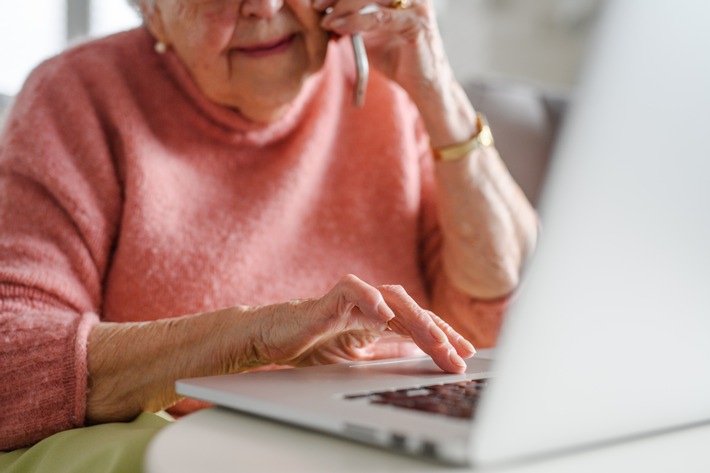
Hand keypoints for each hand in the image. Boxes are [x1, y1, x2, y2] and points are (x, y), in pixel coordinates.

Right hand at [250, 274, 474, 372]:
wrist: (272, 338)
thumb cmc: (312, 343)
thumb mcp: (358, 356)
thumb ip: (386, 351)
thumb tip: (418, 353)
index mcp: (379, 319)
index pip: (419, 325)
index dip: (444, 338)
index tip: (466, 356)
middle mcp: (371, 305)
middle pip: (414, 312)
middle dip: (439, 333)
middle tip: (459, 355)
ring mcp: (353, 299)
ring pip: (393, 298)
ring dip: (416, 319)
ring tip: (436, 340)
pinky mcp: (330, 298)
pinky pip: (354, 291)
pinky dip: (370, 299)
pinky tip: (385, 314)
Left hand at [314, 0, 477, 146]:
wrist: (424, 86)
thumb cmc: (399, 61)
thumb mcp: (371, 36)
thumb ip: (356, 21)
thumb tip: (328, 13)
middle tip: (317, 5)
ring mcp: (417, 7)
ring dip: (344, 7)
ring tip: (326, 20)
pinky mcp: (417, 25)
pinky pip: (380, 18)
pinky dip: (356, 22)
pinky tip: (339, 28)